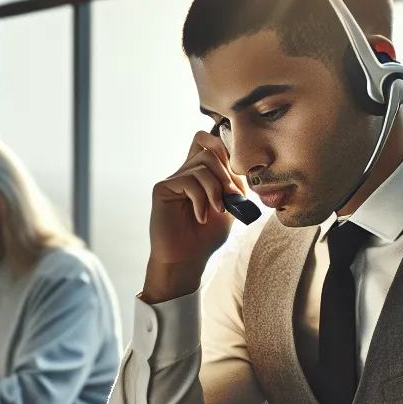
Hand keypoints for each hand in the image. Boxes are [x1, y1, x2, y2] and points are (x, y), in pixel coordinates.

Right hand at [144, 132, 248, 302]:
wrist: (188, 260)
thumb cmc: (206, 237)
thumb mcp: (230, 207)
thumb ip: (233, 183)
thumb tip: (240, 165)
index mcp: (201, 175)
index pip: (211, 143)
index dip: (227, 151)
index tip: (237, 178)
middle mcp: (185, 173)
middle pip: (209, 149)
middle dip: (227, 173)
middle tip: (233, 197)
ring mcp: (173, 180)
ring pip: (202, 165)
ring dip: (216, 188)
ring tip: (217, 210)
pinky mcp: (162, 189)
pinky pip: (189, 181)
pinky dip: (201, 200)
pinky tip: (201, 217)